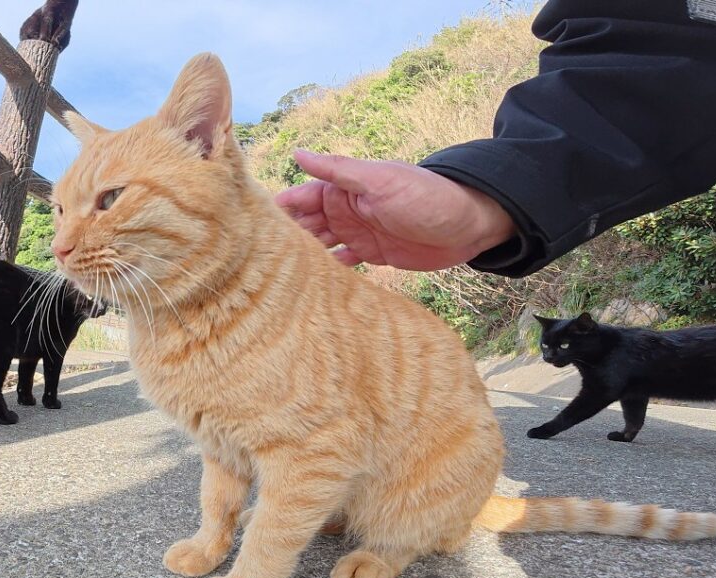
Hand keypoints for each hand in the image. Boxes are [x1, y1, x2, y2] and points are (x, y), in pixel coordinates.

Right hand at [275, 150, 517, 270]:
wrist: (470, 223)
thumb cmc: (426, 195)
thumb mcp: (380, 180)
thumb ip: (338, 170)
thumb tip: (298, 154)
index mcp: (342, 189)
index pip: (298, 198)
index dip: (274, 210)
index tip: (245, 226)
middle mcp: (344, 210)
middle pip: (303, 226)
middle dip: (281, 240)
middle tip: (251, 262)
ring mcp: (356, 234)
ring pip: (318, 247)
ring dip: (300, 259)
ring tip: (273, 278)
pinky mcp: (372, 255)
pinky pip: (341, 265)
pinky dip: (325, 273)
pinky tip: (307, 286)